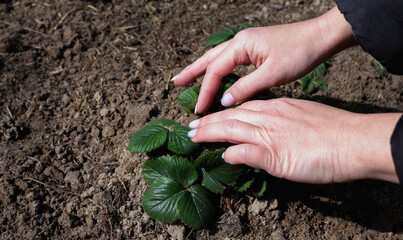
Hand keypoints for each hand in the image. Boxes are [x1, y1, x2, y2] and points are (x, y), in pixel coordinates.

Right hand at [172, 6, 355, 112]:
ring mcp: (246, 44)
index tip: (199, 109)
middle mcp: (240, 42)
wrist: (319, 37)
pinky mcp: (254, 49)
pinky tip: (216, 75)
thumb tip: (224, 101)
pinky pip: (230, 60)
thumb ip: (245, 87)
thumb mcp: (272, 73)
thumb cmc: (299, 52)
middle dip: (192, 72)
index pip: (215, 70)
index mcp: (241, 45)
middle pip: (209, 59)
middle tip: (175, 83)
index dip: (205, 91)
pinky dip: (218, 69)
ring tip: (187, 78)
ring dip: (202, 68)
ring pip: (217, 58)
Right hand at [187, 98, 399, 183]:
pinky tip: (243, 110)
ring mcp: (280, 108)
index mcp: (265, 130)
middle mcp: (269, 115)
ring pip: (244, 108)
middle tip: (191, 125)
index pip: (227, 128)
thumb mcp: (285, 165)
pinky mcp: (292, 106)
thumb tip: (226, 152)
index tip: (191, 135)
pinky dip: (244, 108)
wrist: (356, 141)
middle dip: (209, 120)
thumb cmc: (324, 157)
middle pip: (232, 116)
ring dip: (224, 113)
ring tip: (210, 116)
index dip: (207, 131)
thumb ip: (253, 156)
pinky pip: (260, 105)